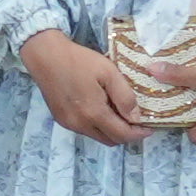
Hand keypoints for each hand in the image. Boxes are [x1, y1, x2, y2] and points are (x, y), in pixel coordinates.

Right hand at [16, 31, 149, 149]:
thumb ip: (124, 97)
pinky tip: (100, 108)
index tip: (150, 127)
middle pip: (111, 141)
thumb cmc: (79, 60)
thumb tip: (136, 117)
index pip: (122, 135)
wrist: (45, 55)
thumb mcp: (108, 72)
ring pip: (98, 137)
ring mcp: (69, 124)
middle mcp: (80, 124)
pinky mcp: (61, 120)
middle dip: (127, 134)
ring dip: (112, 130)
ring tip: (119, 112)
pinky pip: (86, 130)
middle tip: (137, 120)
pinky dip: (98, 126)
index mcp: (93, 113)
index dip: (139, 134)